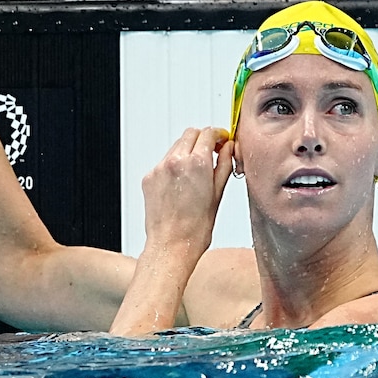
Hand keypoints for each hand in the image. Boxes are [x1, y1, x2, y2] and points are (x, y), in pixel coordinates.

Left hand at [141, 127, 232, 256]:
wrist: (171, 244)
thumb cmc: (195, 228)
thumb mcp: (218, 193)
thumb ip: (224, 164)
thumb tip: (228, 149)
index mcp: (196, 163)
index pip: (207, 133)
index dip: (218, 134)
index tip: (221, 140)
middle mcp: (175, 161)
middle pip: (190, 134)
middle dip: (202, 139)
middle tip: (211, 152)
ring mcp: (159, 168)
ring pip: (176, 146)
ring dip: (187, 151)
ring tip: (196, 172)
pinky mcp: (149, 177)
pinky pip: (164, 162)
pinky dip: (174, 165)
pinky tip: (181, 183)